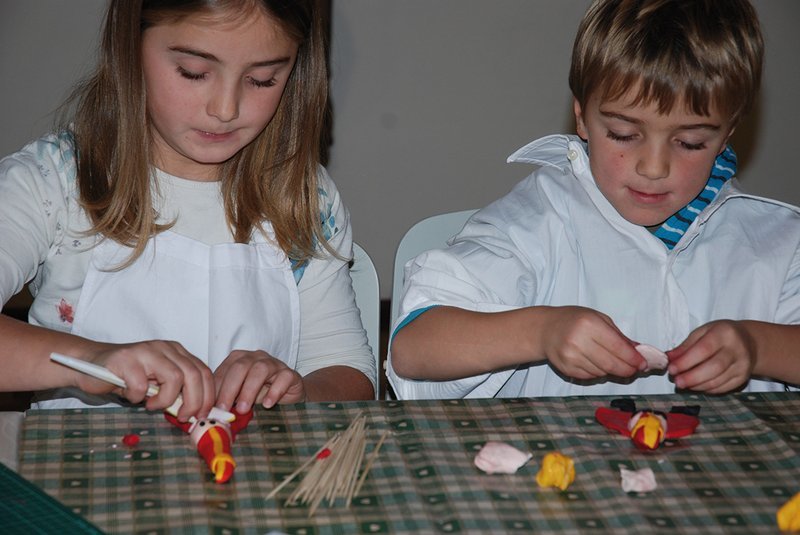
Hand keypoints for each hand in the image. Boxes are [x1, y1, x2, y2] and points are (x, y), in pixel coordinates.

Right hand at [78, 340, 214, 420]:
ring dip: (166, 400)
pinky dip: (138, 397)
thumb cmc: (127, 377)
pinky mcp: (127, 359)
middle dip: (194, 401)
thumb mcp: (157, 383)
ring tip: (151, 405)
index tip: (203, 415)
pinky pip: (142, 385)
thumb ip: (176, 392)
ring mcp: (147, 351)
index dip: (207, 396)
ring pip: (175, 378)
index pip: (203, 372)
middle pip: (194, 375)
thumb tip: (196, 412)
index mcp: (177, 352)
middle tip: (182, 416)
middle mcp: (165, 348)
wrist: (91, 363)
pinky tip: (130, 395)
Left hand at [214, 350, 304, 411]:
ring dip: (249, 390)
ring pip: (260, 369)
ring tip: (243, 409)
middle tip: (223, 409)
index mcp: (239, 359)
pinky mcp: (290, 374)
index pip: (223, 371)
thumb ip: (226, 400)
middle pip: (240, 367)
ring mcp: (274, 364)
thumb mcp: (239, 396)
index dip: (215, 389)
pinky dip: (274, 391)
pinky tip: (267, 404)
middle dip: (229, 389)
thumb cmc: (260, 394)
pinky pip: (283, 377)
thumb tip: (210, 412)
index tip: (210, 408)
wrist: (288, 394)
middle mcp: (255, 357)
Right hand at [538, 306, 644, 379]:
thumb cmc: (574, 320)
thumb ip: (619, 336)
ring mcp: (570, 357)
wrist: (545, 329)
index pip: (618, 347)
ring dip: (613, 371)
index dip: (633, 358)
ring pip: (602, 372)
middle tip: (635, 369)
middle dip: (627, 369)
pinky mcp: (566, 369)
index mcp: (589, 324)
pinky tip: (596, 363)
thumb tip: (640, 352)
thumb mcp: (599, 319)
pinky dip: (599, 373)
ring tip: (613, 362)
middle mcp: (578, 341)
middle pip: (611, 364)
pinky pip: (591, 377)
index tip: (643, 363)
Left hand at [667, 320, 755, 392]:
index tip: (671, 369)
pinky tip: (696, 386)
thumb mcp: (702, 332)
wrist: (748, 341)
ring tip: (683, 384)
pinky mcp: (743, 378)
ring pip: (718, 380)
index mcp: (724, 333)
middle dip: (692, 377)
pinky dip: (707, 389)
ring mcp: (743, 365)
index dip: (686, 361)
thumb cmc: (720, 335)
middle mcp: (737, 349)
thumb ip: (685, 346)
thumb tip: (669, 358)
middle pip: (714, 367)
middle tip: (677, 382)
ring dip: (697, 385)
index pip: (704, 349)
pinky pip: (723, 387)